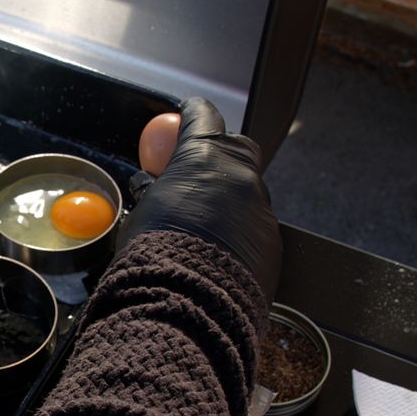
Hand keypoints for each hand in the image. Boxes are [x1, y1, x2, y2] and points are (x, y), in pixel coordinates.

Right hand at [120, 98, 281, 294]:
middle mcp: (240, 175)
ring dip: (229, 200)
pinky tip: (218, 253)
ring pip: (248, 192)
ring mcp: (261, 208)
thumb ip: (157, 191)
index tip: (187, 113)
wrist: (186, 302)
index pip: (203, 116)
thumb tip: (153, 184)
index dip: (194, 113)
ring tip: (204, 226)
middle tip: (200, 170)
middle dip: (222, 153)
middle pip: (238, 147)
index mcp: (204, 158)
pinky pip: (254, 226)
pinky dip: (238, 232)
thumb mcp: (145, 212)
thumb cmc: (156, 254)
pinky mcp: (271, 241)